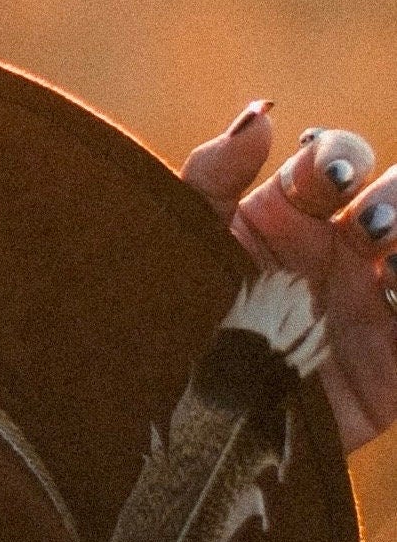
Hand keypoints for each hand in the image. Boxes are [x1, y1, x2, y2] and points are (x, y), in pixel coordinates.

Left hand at [181, 104, 396, 453]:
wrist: (172, 427)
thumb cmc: (167, 326)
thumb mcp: (182, 244)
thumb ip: (213, 175)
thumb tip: (265, 114)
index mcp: (285, 218)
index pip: (334, 165)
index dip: (338, 160)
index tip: (325, 180)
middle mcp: (332, 257)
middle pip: (393, 201)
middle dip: (395, 201)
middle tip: (370, 227)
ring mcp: (366, 310)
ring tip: (390, 259)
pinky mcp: (389, 369)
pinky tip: (396, 289)